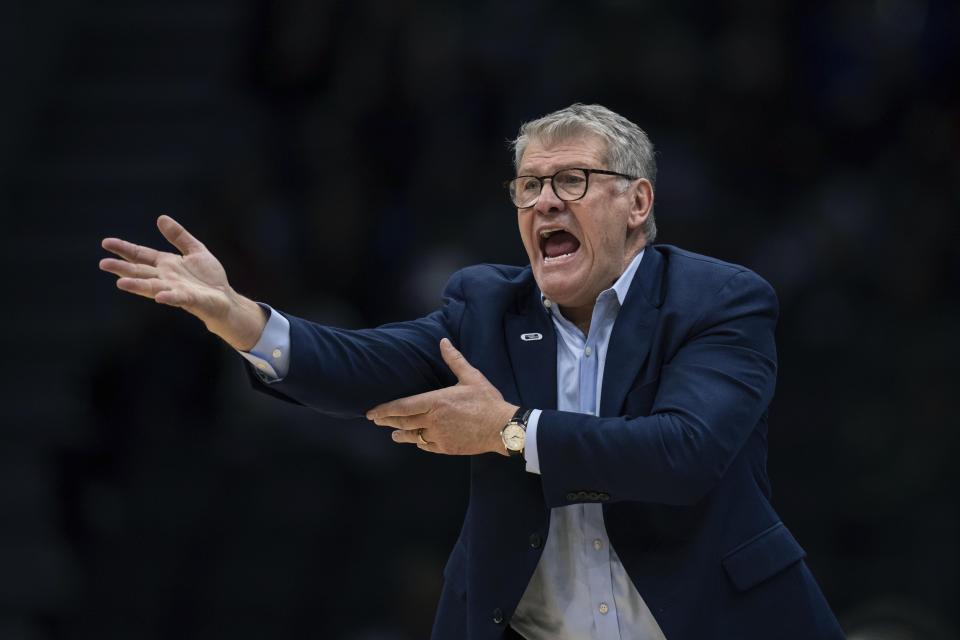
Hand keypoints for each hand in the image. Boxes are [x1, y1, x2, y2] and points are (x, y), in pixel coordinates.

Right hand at [100, 215, 265, 350]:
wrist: (225, 299)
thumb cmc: (209, 278)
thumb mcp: (195, 250)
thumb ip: (179, 236)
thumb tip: (161, 218)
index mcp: (166, 264)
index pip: (140, 256)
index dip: (124, 249)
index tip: (105, 243)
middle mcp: (166, 278)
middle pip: (140, 272)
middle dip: (122, 268)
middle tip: (103, 264)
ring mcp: (176, 289)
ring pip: (153, 287)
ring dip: (137, 285)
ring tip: (121, 283)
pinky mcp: (190, 299)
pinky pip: (177, 298)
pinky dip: (168, 297)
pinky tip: (159, 297)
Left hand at [366, 339, 518, 455]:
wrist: (502, 428)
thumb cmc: (487, 402)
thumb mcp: (471, 377)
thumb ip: (454, 360)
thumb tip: (443, 342)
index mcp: (436, 402)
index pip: (403, 406)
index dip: (385, 410)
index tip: (372, 412)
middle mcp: (433, 420)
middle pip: (403, 422)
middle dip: (388, 421)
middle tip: (376, 421)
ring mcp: (439, 436)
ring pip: (413, 437)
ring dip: (401, 435)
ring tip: (393, 434)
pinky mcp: (446, 447)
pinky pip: (427, 445)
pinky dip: (420, 442)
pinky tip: (417, 441)